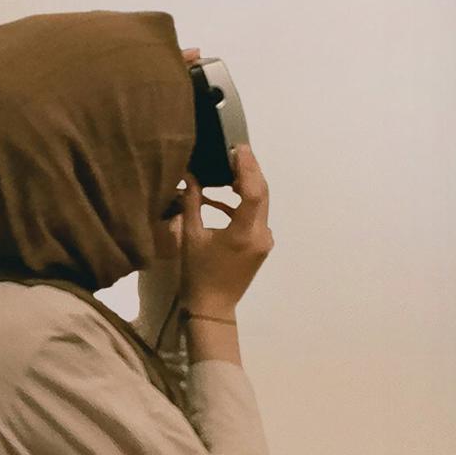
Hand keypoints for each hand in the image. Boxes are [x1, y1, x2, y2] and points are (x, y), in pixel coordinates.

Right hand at [165, 144, 271, 321]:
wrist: (213, 306)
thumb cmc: (198, 274)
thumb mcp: (191, 237)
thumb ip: (192, 204)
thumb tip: (190, 176)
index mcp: (244, 233)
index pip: (253, 192)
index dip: (247, 167)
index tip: (238, 148)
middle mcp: (261, 234)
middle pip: (262, 193)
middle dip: (250, 169)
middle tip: (236, 149)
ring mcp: (265, 240)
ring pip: (261, 203)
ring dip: (247, 184)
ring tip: (228, 167)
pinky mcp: (262, 244)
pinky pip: (256, 216)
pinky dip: (242, 203)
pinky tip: (223, 197)